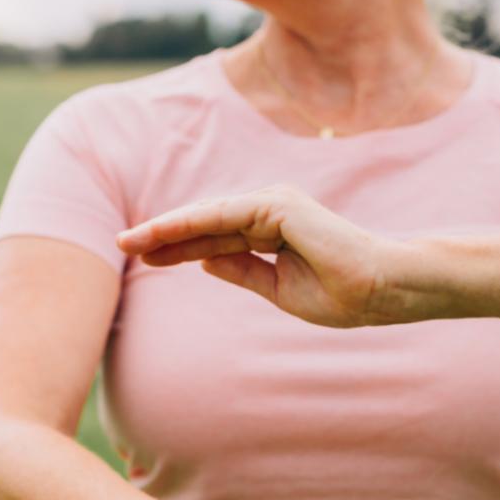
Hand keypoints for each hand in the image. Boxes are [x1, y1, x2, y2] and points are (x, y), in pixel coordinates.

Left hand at [114, 183, 408, 327]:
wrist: (378, 290)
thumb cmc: (339, 293)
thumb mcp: (277, 288)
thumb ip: (243, 271)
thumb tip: (205, 261)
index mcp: (272, 232)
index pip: (214, 239)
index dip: (178, 248)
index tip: (144, 257)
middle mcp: (270, 212)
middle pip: (205, 225)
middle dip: (164, 236)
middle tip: (122, 243)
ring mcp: (274, 205)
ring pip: (208, 218)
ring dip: (169, 229)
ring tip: (130, 240)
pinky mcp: (279, 206)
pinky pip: (225, 215)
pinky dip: (192, 223)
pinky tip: (162, 233)